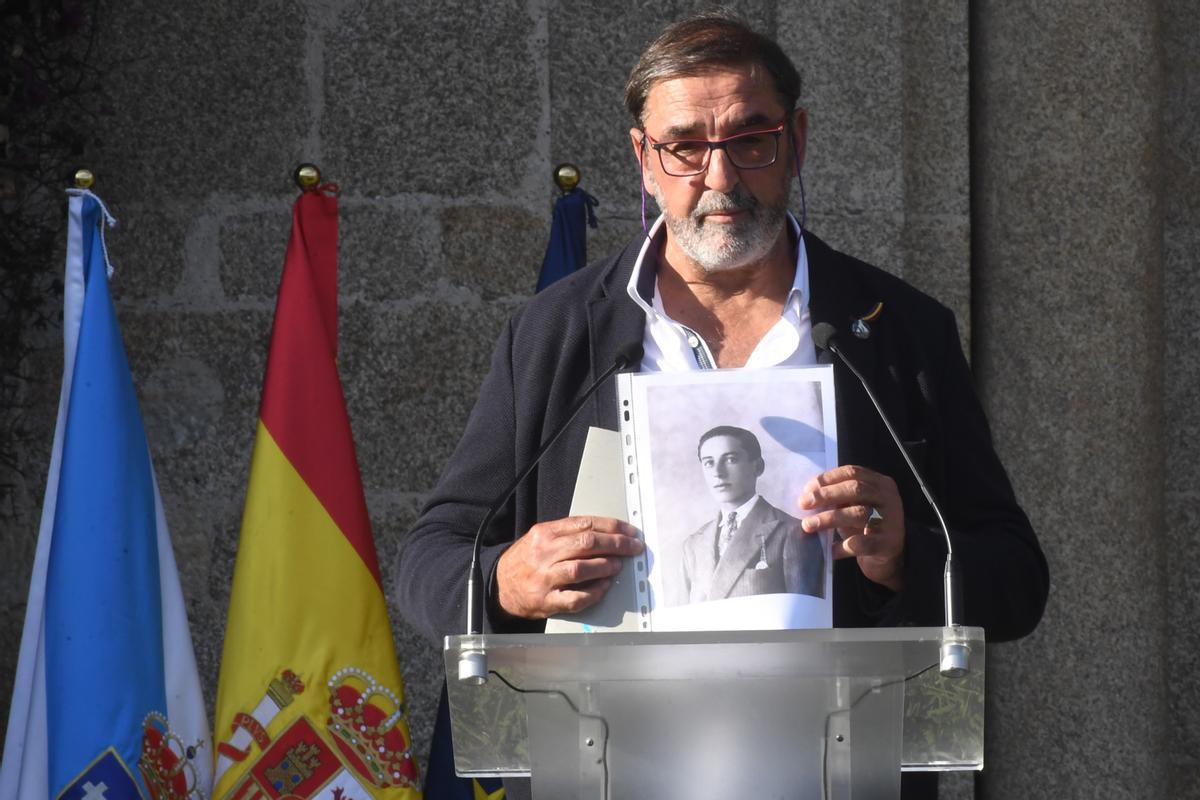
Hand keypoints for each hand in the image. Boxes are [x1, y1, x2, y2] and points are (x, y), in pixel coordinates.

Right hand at [495, 516, 643, 618]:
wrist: (498, 585)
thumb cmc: (525, 561)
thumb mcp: (541, 538)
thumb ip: (568, 533)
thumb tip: (605, 533)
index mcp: (545, 533)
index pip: (585, 523)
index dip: (612, 527)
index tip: (629, 531)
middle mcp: (544, 553)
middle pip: (586, 543)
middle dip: (616, 544)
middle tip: (632, 547)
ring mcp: (544, 578)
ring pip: (580, 569)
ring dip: (605, 566)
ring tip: (618, 565)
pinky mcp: (546, 601)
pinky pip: (575, 597)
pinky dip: (594, 592)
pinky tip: (604, 587)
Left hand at [798, 465, 904, 591]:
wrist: (890, 556)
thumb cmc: (866, 526)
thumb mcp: (855, 506)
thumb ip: (838, 498)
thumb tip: (807, 496)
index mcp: (880, 483)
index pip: (852, 473)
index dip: (828, 478)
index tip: (807, 488)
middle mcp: (889, 498)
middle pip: (856, 489)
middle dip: (826, 495)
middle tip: (803, 504)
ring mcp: (891, 521)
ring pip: (859, 514)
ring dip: (829, 518)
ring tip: (808, 525)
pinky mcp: (888, 544)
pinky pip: (861, 543)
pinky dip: (841, 546)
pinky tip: (828, 550)